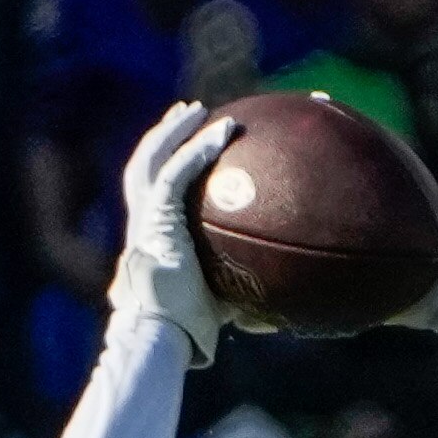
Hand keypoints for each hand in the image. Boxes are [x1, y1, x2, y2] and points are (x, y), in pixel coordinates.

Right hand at [113, 101, 237, 361]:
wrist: (164, 329)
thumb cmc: (192, 325)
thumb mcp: (226, 298)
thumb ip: (250, 290)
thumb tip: (291, 306)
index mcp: (156, 232)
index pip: (161, 185)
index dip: (173, 160)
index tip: (192, 143)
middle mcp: (145, 217)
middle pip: (150, 160)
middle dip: (168, 133)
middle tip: (190, 111)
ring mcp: (146, 214)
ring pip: (154, 156)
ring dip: (175, 130)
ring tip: (196, 109)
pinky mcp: (154, 215)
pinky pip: (176, 172)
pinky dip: (196, 150)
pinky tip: (219, 134)